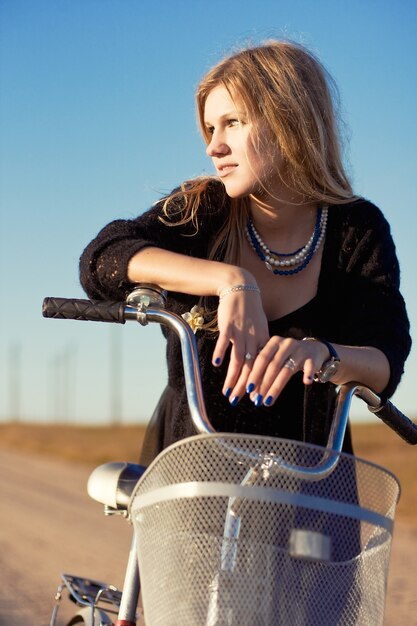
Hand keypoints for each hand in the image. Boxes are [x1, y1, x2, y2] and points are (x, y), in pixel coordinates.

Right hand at [212, 289, 268, 403]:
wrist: (241, 288)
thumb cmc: (250, 310)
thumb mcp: (260, 327)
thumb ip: (259, 345)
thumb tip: (258, 363)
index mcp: (263, 340)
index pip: (262, 367)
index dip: (258, 383)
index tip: (254, 398)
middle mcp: (253, 338)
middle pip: (250, 367)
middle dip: (243, 386)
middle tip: (237, 401)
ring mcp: (241, 332)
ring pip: (238, 359)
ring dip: (232, 377)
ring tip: (227, 391)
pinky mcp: (228, 325)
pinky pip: (224, 341)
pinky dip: (220, 352)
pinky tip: (216, 365)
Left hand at [245, 336, 329, 405]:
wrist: (313, 350)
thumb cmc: (288, 358)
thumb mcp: (275, 360)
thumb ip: (264, 373)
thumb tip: (253, 396)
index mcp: (274, 342)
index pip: (261, 359)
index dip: (254, 374)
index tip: (248, 389)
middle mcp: (286, 344)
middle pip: (273, 366)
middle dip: (263, 384)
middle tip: (257, 400)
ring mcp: (300, 350)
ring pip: (286, 370)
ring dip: (276, 388)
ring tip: (268, 401)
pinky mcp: (312, 358)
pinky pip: (310, 367)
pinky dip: (307, 374)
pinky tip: (305, 383)